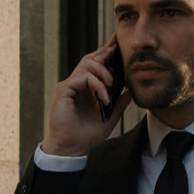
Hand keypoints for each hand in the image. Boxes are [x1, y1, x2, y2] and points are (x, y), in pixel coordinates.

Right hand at [40, 34, 131, 156]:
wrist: (71, 149)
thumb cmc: (86, 136)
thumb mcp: (109, 117)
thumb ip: (118, 103)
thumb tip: (130, 91)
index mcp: (84, 88)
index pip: (95, 65)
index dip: (105, 53)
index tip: (117, 44)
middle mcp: (75, 84)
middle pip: (90, 59)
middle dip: (105, 52)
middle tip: (117, 48)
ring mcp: (68, 86)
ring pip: (87, 64)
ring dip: (104, 73)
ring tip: (111, 87)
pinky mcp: (63, 90)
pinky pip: (83, 78)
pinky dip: (97, 86)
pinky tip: (104, 99)